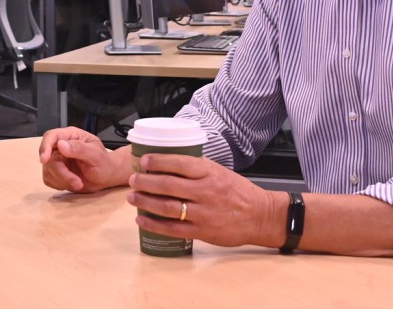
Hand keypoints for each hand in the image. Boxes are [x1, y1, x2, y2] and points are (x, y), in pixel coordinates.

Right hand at [37, 127, 129, 192]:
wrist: (107, 177)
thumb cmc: (105, 163)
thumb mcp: (96, 156)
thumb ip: (80, 149)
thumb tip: (60, 144)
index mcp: (71, 136)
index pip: (51, 136)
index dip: (45, 146)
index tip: (44, 159)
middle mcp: (60, 146)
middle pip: (48, 157)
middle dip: (61, 173)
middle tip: (77, 183)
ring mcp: (57, 160)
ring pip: (47, 170)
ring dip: (63, 181)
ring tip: (79, 183)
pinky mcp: (55, 173)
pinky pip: (49, 180)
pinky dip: (60, 185)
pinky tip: (72, 183)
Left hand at [127, 153, 280, 248]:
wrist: (260, 216)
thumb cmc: (238, 191)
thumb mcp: (220, 172)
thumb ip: (197, 168)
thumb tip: (168, 162)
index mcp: (210, 173)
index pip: (179, 163)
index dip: (158, 161)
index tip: (143, 161)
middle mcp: (206, 192)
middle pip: (168, 185)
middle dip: (145, 182)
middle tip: (132, 180)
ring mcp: (204, 213)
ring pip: (167, 207)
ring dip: (145, 201)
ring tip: (132, 197)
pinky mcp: (203, 231)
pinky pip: (173, 228)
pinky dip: (154, 224)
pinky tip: (141, 219)